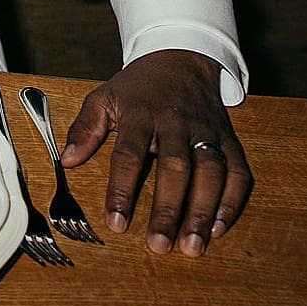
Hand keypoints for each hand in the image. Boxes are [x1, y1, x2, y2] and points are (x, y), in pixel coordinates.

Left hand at [61, 49, 252, 256]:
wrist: (181, 59)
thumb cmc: (137, 87)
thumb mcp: (104, 98)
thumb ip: (85, 129)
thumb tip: (68, 161)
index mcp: (141, 115)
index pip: (129, 155)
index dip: (122, 190)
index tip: (116, 223)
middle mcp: (176, 124)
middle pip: (175, 169)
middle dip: (168, 210)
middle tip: (159, 245)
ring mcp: (206, 133)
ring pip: (210, 173)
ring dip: (203, 211)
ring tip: (192, 246)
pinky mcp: (229, 140)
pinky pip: (238, 171)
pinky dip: (232, 201)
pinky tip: (218, 228)